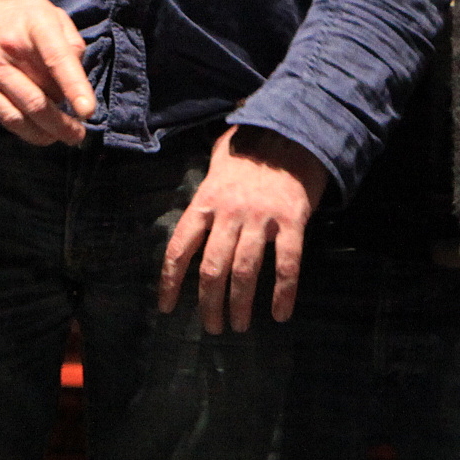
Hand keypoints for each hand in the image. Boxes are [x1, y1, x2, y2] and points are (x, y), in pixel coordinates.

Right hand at [0, 0, 96, 146]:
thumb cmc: (18, 18)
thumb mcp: (48, 12)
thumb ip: (70, 38)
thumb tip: (78, 71)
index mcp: (34, 24)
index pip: (57, 58)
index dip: (74, 86)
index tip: (87, 110)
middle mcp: (9, 48)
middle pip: (40, 96)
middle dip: (64, 122)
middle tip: (79, 134)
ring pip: (23, 112)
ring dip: (48, 130)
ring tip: (66, 136)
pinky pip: (5, 118)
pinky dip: (27, 132)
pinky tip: (42, 135)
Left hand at [158, 126, 328, 331]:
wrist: (292, 131)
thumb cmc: (250, 152)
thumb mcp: (216, 168)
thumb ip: (204, 196)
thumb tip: (193, 222)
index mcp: (205, 201)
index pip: (179, 248)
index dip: (170, 282)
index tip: (167, 308)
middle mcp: (229, 212)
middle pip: (211, 268)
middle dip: (209, 304)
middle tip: (212, 327)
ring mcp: (261, 217)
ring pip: (244, 271)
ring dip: (239, 305)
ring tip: (238, 326)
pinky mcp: (292, 220)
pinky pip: (287, 264)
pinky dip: (283, 293)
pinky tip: (280, 314)